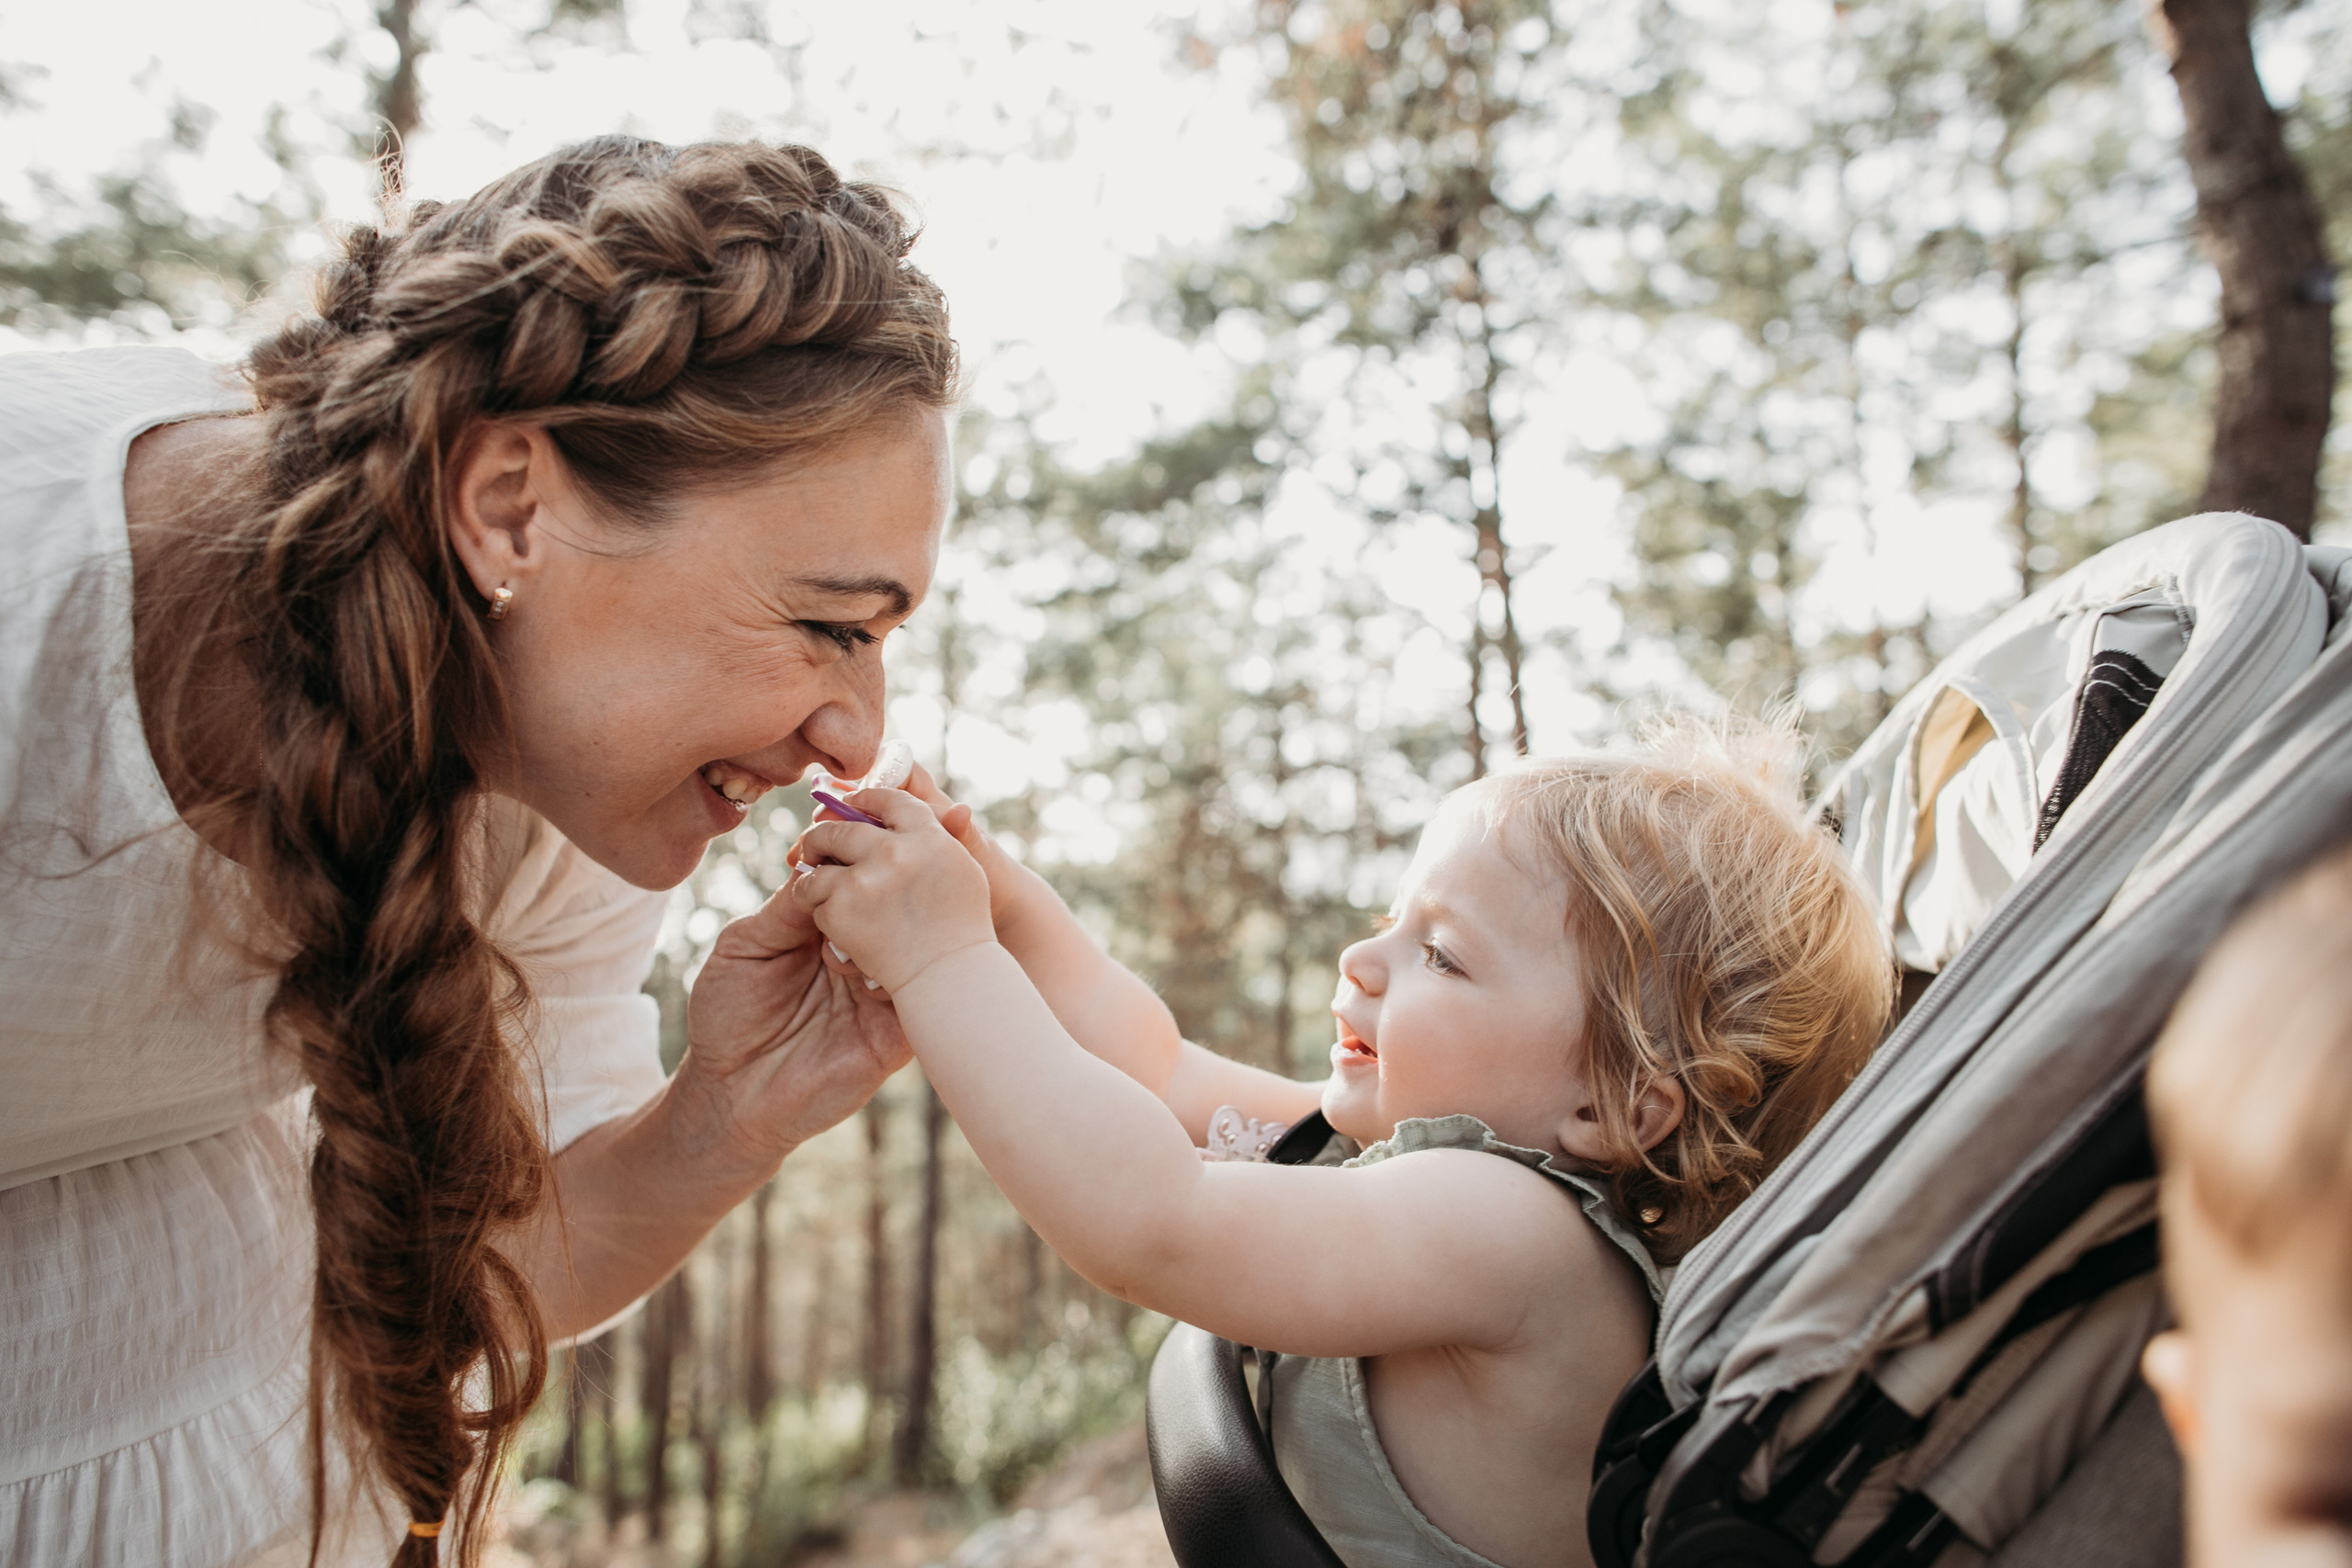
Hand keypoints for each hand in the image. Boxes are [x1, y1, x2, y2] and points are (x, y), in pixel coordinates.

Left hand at [672, 876, 913, 1176]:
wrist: (730, 1095)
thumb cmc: (728, 1015)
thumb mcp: (747, 944)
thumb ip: (787, 906)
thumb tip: (824, 863)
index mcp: (830, 924)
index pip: (862, 877)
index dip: (868, 850)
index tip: (871, 821)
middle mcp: (864, 951)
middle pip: (899, 902)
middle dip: (900, 876)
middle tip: (893, 859)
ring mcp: (884, 991)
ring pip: (916, 943)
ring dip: (897, 927)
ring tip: (860, 933)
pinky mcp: (897, 1034)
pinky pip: (918, 997)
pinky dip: (901, 977)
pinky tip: (870, 975)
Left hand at [791, 788, 997, 994]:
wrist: (950, 979)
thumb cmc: (963, 930)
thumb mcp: (966, 874)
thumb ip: (949, 840)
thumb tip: (957, 808)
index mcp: (929, 837)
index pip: (891, 800)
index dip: (866, 799)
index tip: (850, 804)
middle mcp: (896, 851)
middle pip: (841, 828)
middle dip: (821, 837)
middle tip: (815, 848)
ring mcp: (867, 879)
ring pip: (818, 864)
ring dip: (812, 878)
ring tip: (816, 892)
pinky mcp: (844, 909)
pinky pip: (816, 901)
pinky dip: (821, 915)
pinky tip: (835, 929)